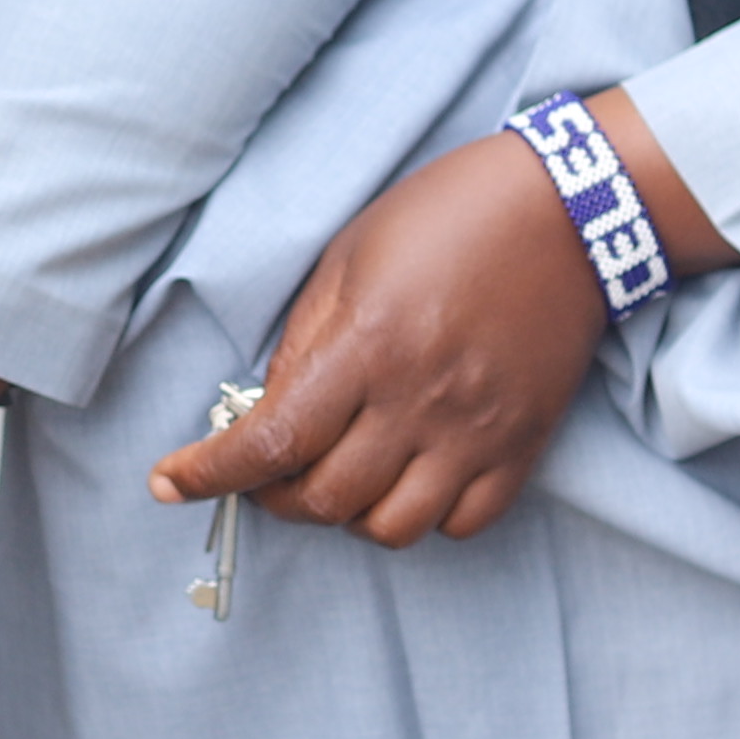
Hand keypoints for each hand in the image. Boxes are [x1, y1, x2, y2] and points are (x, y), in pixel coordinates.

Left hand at [157, 94, 719, 548]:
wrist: (569, 209)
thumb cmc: (448, 215)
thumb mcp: (349, 257)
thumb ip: (302, 342)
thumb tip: (263, 409)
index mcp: (366, 347)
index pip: (270, 443)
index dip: (208, 475)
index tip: (170, 483)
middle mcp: (419, 403)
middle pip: (324, 500)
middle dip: (272, 497)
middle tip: (262, 471)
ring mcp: (476, 432)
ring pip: (391, 529)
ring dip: (347, 516)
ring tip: (339, 476)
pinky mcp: (523, 445)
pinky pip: (464, 525)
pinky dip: (425, 518)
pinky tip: (408, 478)